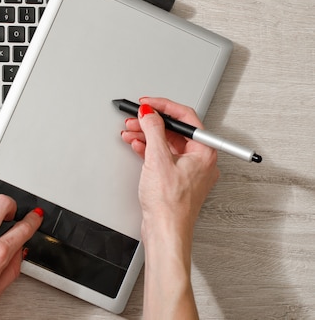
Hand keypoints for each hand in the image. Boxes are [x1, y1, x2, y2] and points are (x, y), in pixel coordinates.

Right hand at [120, 97, 218, 318]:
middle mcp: (200, 160)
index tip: (147, 103)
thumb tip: (150, 112)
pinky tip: (136, 145)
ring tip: (131, 131)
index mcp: (204, 152)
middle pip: (175, 130)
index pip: (186, 118)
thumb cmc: (169, 204)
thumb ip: (153, 130)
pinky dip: (149, 149)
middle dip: (152, 122)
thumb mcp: (158, 158)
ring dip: (147, 135)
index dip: (164, 107)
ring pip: (167, 143)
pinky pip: (163, 156)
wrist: (165, 230)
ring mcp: (188, 170)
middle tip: (135, 117)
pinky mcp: (176, 179)